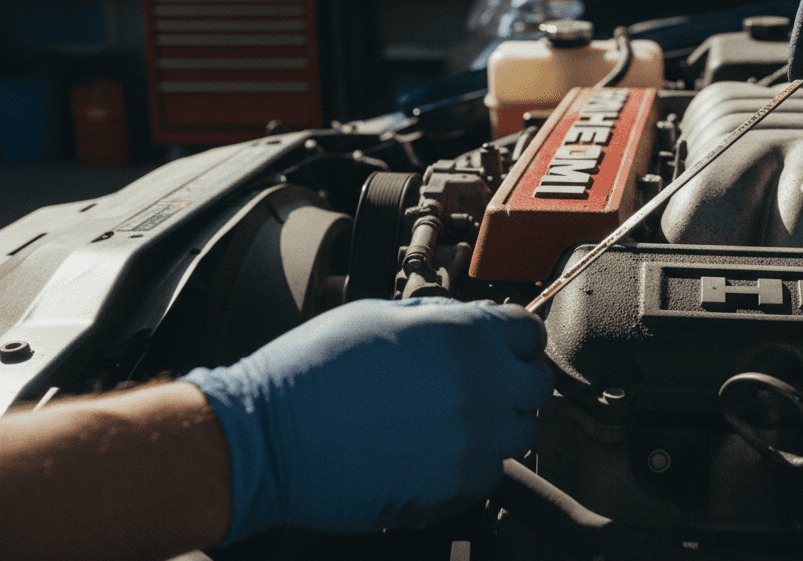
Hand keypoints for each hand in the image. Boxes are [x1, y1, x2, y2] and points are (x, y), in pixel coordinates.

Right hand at [182, 297, 552, 540]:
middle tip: (477, 388)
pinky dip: (466, 467)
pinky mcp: (455, 488)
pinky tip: (427, 454)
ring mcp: (472, 442)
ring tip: (446, 423)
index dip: (515, 340)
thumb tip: (466, 323)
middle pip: (535, 388)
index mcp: (464, 335)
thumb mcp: (379, 315)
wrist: (267, 436)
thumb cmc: (310, 371)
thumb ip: (437, 319)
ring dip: (493, 427)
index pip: (529, 334)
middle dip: (511, 384)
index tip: (504, 349)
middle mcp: (481, 387)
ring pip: (516, 436)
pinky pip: (484, 476)